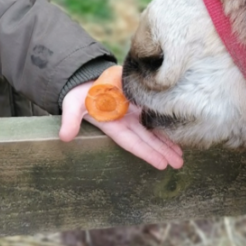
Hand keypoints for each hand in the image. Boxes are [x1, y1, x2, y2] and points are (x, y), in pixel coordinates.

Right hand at [59, 81, 183, 170]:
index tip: (161, 164)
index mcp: (113, 125)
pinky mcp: (140, 102)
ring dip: (167, 143)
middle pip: (147, 140)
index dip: (146, 152)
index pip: (132, 142)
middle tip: (179, 165)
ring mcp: (134, 113)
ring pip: (154, 131)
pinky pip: (155, 116)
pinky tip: (179, 135)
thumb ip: (70, 119)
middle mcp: (126, 122)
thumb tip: (64, 137)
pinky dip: (166, 126)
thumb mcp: (73, 104)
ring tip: (181, 157)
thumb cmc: (80, 93)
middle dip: (163, 152)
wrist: (86, 79)